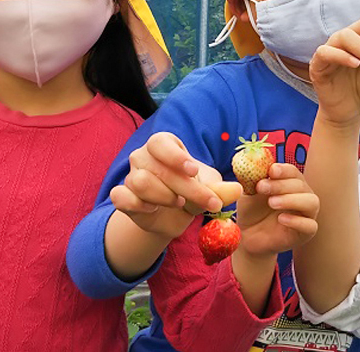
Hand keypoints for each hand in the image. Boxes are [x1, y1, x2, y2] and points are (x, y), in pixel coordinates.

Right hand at [110, 132, 241, 240]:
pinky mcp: (122, 196)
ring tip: (178, 202)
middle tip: (210, 202)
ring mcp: (131, 175)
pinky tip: (152, 210)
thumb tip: (237, 190)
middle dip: (187, 189)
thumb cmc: (192, 193)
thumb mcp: (210, 190)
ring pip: (141, 182)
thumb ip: (220, 190)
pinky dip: (138, 205)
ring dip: (164, 196)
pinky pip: (122, 197)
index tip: (193, 171)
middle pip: (159, 169)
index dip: (175, 156)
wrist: (173, 217)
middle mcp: (143, 156)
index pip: (161, 143)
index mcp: (164, 145)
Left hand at [234, 163, 319, 258]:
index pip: (293, 172)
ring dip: (292, 200)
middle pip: (301, 185)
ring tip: (272, 203)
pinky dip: (297, 221)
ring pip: (312, 202)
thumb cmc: (251, 211)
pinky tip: (281, 219)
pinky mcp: (306, 233)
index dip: (284, 170)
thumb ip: (251, 178)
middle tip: (262, 187)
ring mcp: (306, 215)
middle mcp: (302, 196)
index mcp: (290, 183)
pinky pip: (310, 225)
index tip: (271, 170)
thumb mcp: (248, 192)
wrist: (248, 236)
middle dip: (282, 185)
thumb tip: (250, 161)